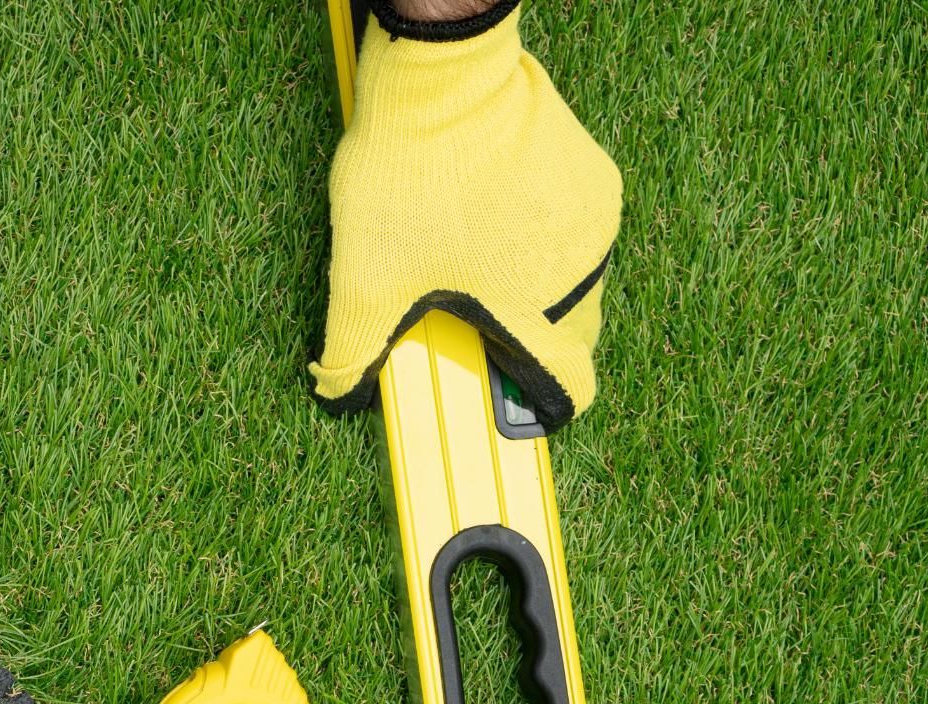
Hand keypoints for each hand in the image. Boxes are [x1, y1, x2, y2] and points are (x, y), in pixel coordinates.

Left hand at [312, 2, 620, 425]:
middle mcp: (582, 269)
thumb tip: (335, 390)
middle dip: (519, 336)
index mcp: (537, 308)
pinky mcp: (591, 171)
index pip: (570, 386)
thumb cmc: (411, 177)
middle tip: (463, 316)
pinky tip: (483, 213)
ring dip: (527, 283)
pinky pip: (570, 227)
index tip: (516, 404)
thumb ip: (350, 348)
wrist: (442, 74)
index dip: (543, 405)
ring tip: (465, 257)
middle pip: (565, 331)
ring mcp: (592, 216)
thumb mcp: (364, 277)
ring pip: (568, 278)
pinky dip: (535, 235)